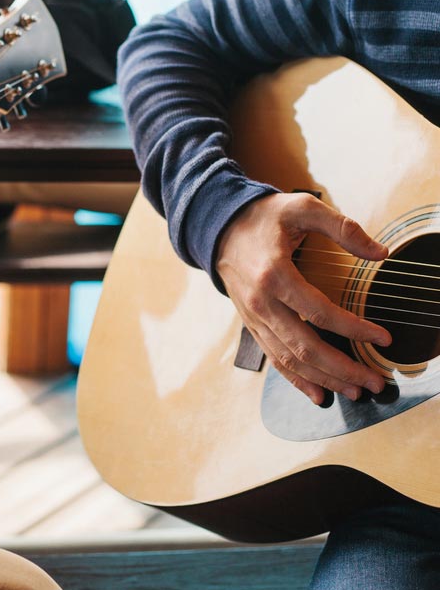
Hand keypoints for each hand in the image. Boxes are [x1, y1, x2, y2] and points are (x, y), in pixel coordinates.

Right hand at [216, 192, 391, 404]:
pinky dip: (296, 380)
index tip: (382, 338)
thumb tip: (380, 253)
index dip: (354, 329)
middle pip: (305, 346)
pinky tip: (319, 393)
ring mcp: (254, 318)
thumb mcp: (302, 209)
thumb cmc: (263, 218)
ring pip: (290, 359)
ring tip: (355, 391)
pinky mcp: (252, 325)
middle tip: (374, 381)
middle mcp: (262, 303)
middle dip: (343, 368)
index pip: (320, 311)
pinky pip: (274, 359)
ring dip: (324, 379)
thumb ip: (342, 228)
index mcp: (275, 275)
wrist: (219, 228)